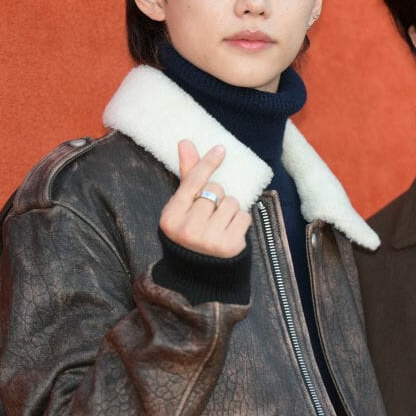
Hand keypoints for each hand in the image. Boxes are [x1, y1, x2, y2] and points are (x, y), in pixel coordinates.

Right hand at [158, 140, 250, 257]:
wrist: (200, 273)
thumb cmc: (192, 231)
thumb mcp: (183, 208)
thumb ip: (188, 176)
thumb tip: (185, 142)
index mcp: (171, 217)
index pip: (192, 182)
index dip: (207, 164)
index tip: (220, 149)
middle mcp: (187, 229)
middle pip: (215, 190)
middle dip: (218, 197)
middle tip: (211, 214)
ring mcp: (208, 240)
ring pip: (232, 202)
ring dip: (231, 209)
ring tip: (221, 224)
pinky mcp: (229, 247)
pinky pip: (244, 217)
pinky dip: (241, 221)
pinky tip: (231, 232)